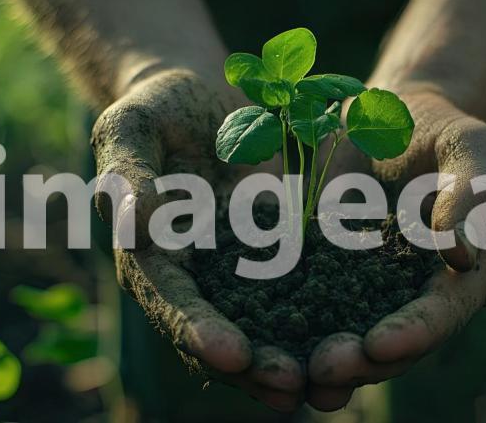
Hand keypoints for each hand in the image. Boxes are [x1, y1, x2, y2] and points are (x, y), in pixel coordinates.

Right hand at [91, 69, 304, 411]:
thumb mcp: (133, 127)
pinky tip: (358, 341)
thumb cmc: (159, 108)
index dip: (198, 331)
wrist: (208, 99)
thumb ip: (127, 173)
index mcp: (152, 258)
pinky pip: (304, 296)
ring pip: (265, 330)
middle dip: (255, 366)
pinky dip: (325, 321)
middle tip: (292, 386)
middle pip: (221, 335)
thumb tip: (133, 224)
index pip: (171, 303)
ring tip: (326, 385)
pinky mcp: (282, 259)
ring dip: (292, 360)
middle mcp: (196, 279)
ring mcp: (241, 274)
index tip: (231, 353)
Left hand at [306, 89, 485, 410]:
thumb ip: (471, 193)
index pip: (443, 313)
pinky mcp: (327, 277)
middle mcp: (419, 296)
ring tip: (285, 376)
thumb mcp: (467, 146)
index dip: (413, 334)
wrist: (387, 117)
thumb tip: (462, 254)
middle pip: (394, 344)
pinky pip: (306, 305)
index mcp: (466, 275)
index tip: (379, 346)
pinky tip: (252, 339)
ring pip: (348, 338)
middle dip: (360, 362)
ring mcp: (371, 292)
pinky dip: (282, 325)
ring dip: (318, 361)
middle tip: (323, 371)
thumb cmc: (440, 128)